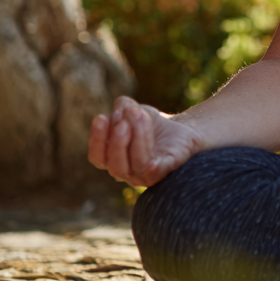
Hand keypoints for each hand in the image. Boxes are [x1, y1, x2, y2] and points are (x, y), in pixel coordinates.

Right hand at [88, 96, 204, 186]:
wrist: (182, 128)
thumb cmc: (151, 123)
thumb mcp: (134, 109)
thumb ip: (123, 107)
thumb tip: (120, 109)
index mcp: (114, 159)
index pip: (98, 157)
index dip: (97, 140)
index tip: (101, 118)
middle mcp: (128, 172)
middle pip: (116, 165)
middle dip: (117, 142)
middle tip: (123, 122)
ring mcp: (148, 174)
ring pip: (138, 163)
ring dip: (138, 138)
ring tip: (142, 117)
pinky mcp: (168, 168)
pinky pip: (159, 172)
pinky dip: (154, 168)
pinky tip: (153, 163)